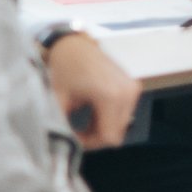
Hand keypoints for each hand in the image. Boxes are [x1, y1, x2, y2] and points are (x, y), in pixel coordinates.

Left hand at [45, 33, 140, 148]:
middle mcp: (126, 92)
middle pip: (118, 133)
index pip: (109, 137)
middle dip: (97, 136)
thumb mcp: (59, 99)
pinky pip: (125, 112)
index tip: (76, 138)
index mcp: (110, 95)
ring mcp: (132, 88)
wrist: (74, 44)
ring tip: (86, 118)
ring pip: (122, 124)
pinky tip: (95, 109)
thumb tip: (65, 147)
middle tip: (79, 131)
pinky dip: (110, 116)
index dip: (91, 144)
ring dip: (104, 126)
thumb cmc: (65, 66)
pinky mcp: (132, 86)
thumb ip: (64, 126)